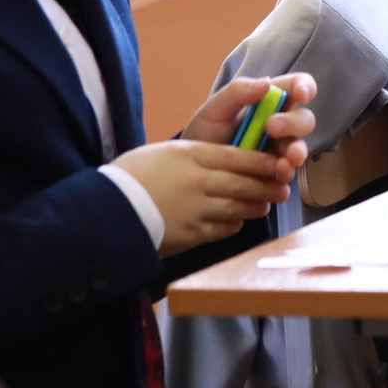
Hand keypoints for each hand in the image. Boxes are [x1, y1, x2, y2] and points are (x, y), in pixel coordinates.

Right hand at [110, 139, 296, 256]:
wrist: (105, 210)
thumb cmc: (130, 176)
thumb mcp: (163, 153)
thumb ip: (195, 154)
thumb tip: (221, 155)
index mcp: (191, 156)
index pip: (237, 156)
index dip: (261, 161)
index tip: (276, 162)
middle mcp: (199, 182)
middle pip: (243, 183)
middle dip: (267, 184)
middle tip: (282, 184)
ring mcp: (196, 210)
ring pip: (238, 206)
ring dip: (256, 204)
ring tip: (266, 202)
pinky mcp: (191, 234)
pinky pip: (223, 228)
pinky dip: (235, 223)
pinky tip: (239, 220)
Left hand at [182, 73, 317, 173]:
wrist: (192, 170)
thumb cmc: (205, 134)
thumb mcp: (213, 111)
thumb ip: (236, 93)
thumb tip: (266, 84)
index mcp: (269, 102)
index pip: (296, 87)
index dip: (305, 87)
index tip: (301, 95)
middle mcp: (280, 125)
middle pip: (303, 119)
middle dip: (294, 123)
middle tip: (272, 128)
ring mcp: (279, 151)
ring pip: (299, 149)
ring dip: (296, 153)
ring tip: (285, 162)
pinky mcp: (275, 174)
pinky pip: (287, 174)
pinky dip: (284, 176)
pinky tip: (276, 179)